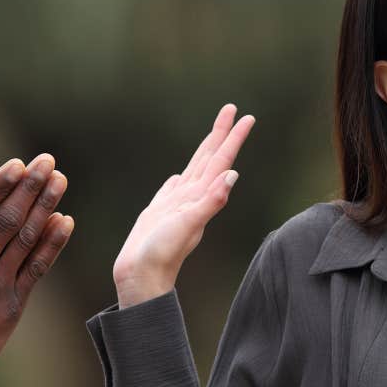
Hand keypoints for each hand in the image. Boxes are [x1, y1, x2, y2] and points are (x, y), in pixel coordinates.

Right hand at [0, 154, 74, 386]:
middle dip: (29, 187)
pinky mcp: (13, 305)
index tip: (17, 164)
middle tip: (47, 161)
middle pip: (8, 219)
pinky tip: (65, 222)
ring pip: (26, 239)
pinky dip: (53, 245)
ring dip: (45, 207)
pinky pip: (37, 269)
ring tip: (60, 181)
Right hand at [113, 104, 254, 307]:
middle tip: (232, 109)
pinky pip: (172, 189)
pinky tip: (179, 175)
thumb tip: (231, 176)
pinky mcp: (160, 213)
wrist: (141, 278)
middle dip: (221, 134)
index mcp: (201, 197)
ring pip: (194, 169)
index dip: (233, 138)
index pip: (222, 161)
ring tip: (212, 135)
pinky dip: (179, 178)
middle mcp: (192, 198)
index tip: (246, 116)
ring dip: (204, 151)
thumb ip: (210, 202)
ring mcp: (176, 205)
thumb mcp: (188, 225)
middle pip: (211, 158)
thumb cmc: (162, 254)